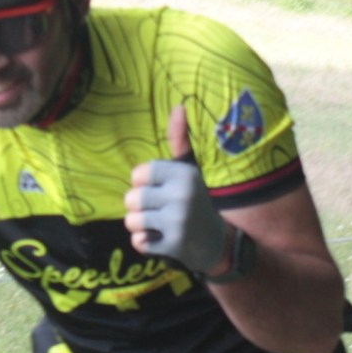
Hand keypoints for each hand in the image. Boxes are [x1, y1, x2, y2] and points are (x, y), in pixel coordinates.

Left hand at [127, 106, 228, 273]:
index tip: (158, 189)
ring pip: (132, 221)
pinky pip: (139, 242)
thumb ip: (180, 140)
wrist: (220, 243)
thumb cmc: (197, 200)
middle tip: (158, 210)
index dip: (142, 184)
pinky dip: (146, 243)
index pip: (138, 175)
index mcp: (184, 174)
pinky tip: (162, 239)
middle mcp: (182, 196)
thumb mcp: (191, 170)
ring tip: (159, 225)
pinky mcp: (175, 246)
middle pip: (131, 200)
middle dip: (138, 207)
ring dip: (141, 226)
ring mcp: (179, 222)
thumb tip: (179, 106)